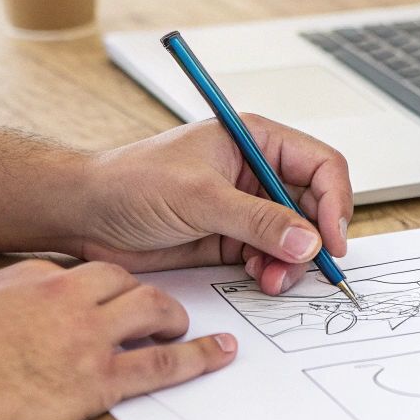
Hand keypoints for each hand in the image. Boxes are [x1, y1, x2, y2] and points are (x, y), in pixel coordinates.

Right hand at [0, 258, 235, 419]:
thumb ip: (3, 304)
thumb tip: (12, 314)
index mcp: (35, 278)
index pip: (83, 273)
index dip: (98, 289)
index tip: (103, 299)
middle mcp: (69, 298)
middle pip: (124, 281)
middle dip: (142, 293)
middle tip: (152, 309)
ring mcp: (89, 338)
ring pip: (153, 309)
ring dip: (172, 317)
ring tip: (180, 326)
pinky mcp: (101, 380)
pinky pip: (163, 365)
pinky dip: (199, 358)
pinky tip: (220, 353)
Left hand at [76, 116, 352, 294]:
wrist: (85, 215)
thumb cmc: (130, 182)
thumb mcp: (199, 197)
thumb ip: (257, 220)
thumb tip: (306, 241)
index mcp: (255, 140)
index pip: (320, 165)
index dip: (335, 201)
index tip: (332, 239)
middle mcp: (256, 171)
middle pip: (313, 205)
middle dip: (313, 238)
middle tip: (308, 266)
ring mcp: (244, 207)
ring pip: (294, 237)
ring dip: (292, 261)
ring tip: (273, 279)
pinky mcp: (230, 239)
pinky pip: (269, 256)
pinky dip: (272, 271)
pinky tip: (258, 278)